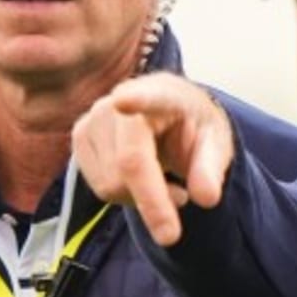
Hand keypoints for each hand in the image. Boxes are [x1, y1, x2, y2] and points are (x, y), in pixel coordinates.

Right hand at [73, 73, 233, 245]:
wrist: (170, 118)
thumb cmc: (192, 129)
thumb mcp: (215, 145)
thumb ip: (210, 168)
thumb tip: (207, 197)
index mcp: (164, 94)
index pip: (149, 98)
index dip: (135, 100)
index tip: (124, 101)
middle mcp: (121, 98)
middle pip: (129, 163)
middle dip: (155, 202)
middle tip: (182, 198)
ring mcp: (95, 117)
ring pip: (111, 184)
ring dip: (140, 198)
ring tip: (162, 180)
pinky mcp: (80, 136)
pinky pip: (100, 188)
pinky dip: (124, 196)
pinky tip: (139, 179)